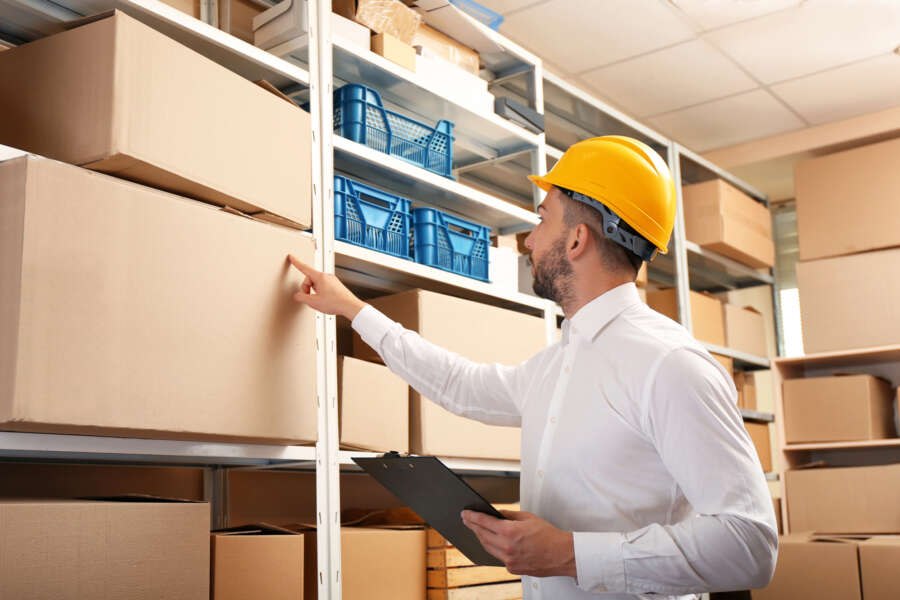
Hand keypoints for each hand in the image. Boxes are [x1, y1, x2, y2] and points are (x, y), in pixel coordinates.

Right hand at [287, 255, 366, 319]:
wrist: (350, 306)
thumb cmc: (335, 303)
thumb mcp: (313, 302)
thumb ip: (302, 297)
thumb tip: (298, 296)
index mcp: (320, 277)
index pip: (305, 268)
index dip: (296, 262)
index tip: (292, 257)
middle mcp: (327, 276)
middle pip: (310, 279)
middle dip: (307, 289)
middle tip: (310, 298)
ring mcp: (332, 280)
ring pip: (317, 284)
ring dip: (314, 292)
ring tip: (320, 300)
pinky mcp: (336, 285)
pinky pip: (323, 287)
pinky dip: (321, 293)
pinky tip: (325, 300)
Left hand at [461, 509, 576, 577]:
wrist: (561, 555)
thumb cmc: (549, 536)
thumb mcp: (528, 518)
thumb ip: (509, 515)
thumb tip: (496, 513)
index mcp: (510, 532)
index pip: (484, 522)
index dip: (472, 516)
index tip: (465, 513)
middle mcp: (507, 547)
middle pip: (482, 535)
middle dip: (472, 526)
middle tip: (467, 520)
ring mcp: (509, 560)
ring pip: (487, 547)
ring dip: (480, 537)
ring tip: (476, 529)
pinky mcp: (512, 569)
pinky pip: (498, 557)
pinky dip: (494, 548)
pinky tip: (493, 542)